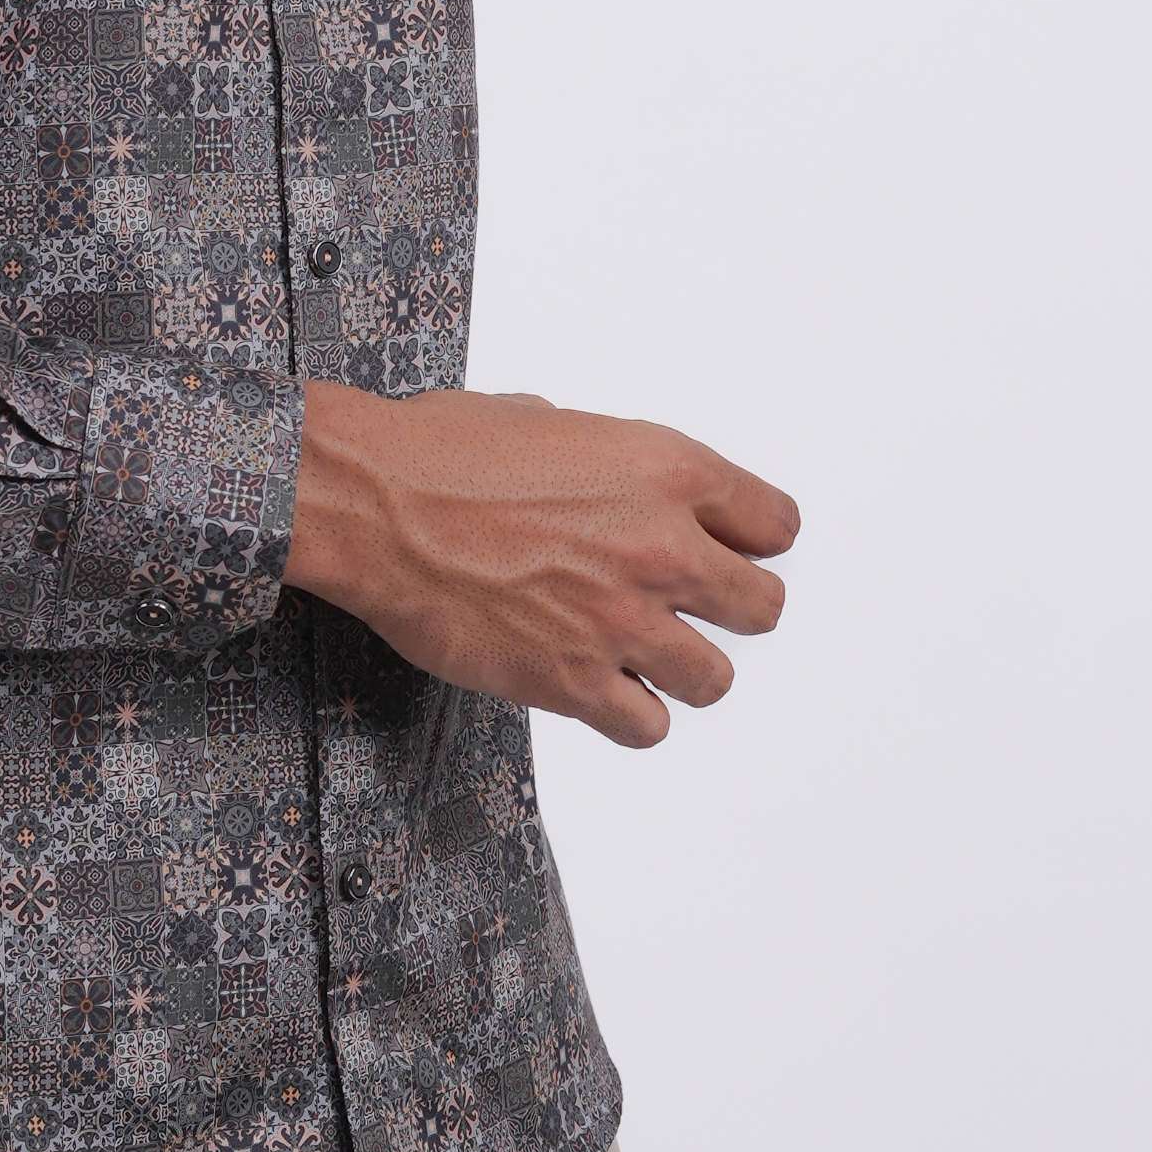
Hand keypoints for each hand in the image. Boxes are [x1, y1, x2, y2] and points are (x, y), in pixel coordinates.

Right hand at [283, 382, 798, 750]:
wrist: (374, 505)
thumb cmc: (441, 452)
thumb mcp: (552, 422)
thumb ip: (613, 465)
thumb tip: (615, 486)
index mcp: (669, 469)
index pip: (776, 524)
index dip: (753, 540)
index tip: (731, 550)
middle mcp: (663, 547)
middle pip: (762, 607)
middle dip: (729, 608)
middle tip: (689, 609)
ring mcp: (623, 622)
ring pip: (715, 679)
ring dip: (682, 670)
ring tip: (640, 657)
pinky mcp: (575, 682)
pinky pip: (649, 728)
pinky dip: (630, 716)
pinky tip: (599, 691)